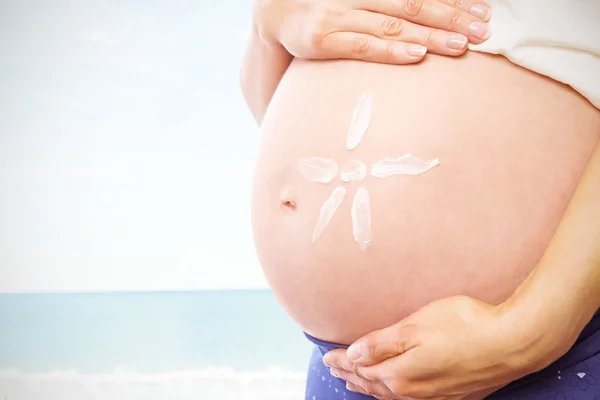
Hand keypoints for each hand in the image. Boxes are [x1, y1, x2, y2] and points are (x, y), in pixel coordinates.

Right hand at [252, 0, 491, 64]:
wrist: (277, 11)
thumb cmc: (327, 8)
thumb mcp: (360, 2)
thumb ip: (391, 7)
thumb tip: (425, 22)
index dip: (452, 1)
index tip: (481, 12)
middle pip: (413, 5)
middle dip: (450, 18)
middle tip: (480, 31)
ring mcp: (341, 16)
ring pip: (392, 24)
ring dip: (429, 34)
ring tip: (459, 46)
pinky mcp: (325, 39)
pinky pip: (362, 45)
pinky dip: (391, 49)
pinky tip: (416, 55)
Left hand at [322, 296, 538, 399]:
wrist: (510, 345)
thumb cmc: (463, 327)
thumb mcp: (415, 328)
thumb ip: (382, 343)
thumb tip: (353, 355)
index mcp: (400, 372)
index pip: (361, 367)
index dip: (342, 360)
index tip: (327, 356)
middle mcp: (412, 390)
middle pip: (373, 383)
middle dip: (352, 375)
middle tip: (336, 369)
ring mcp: (432, 395)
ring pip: (390, 393)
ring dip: (369, 386)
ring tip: (356, 380)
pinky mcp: (449, 395)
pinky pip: (409, 398)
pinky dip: (392, 392)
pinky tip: (394, 389)